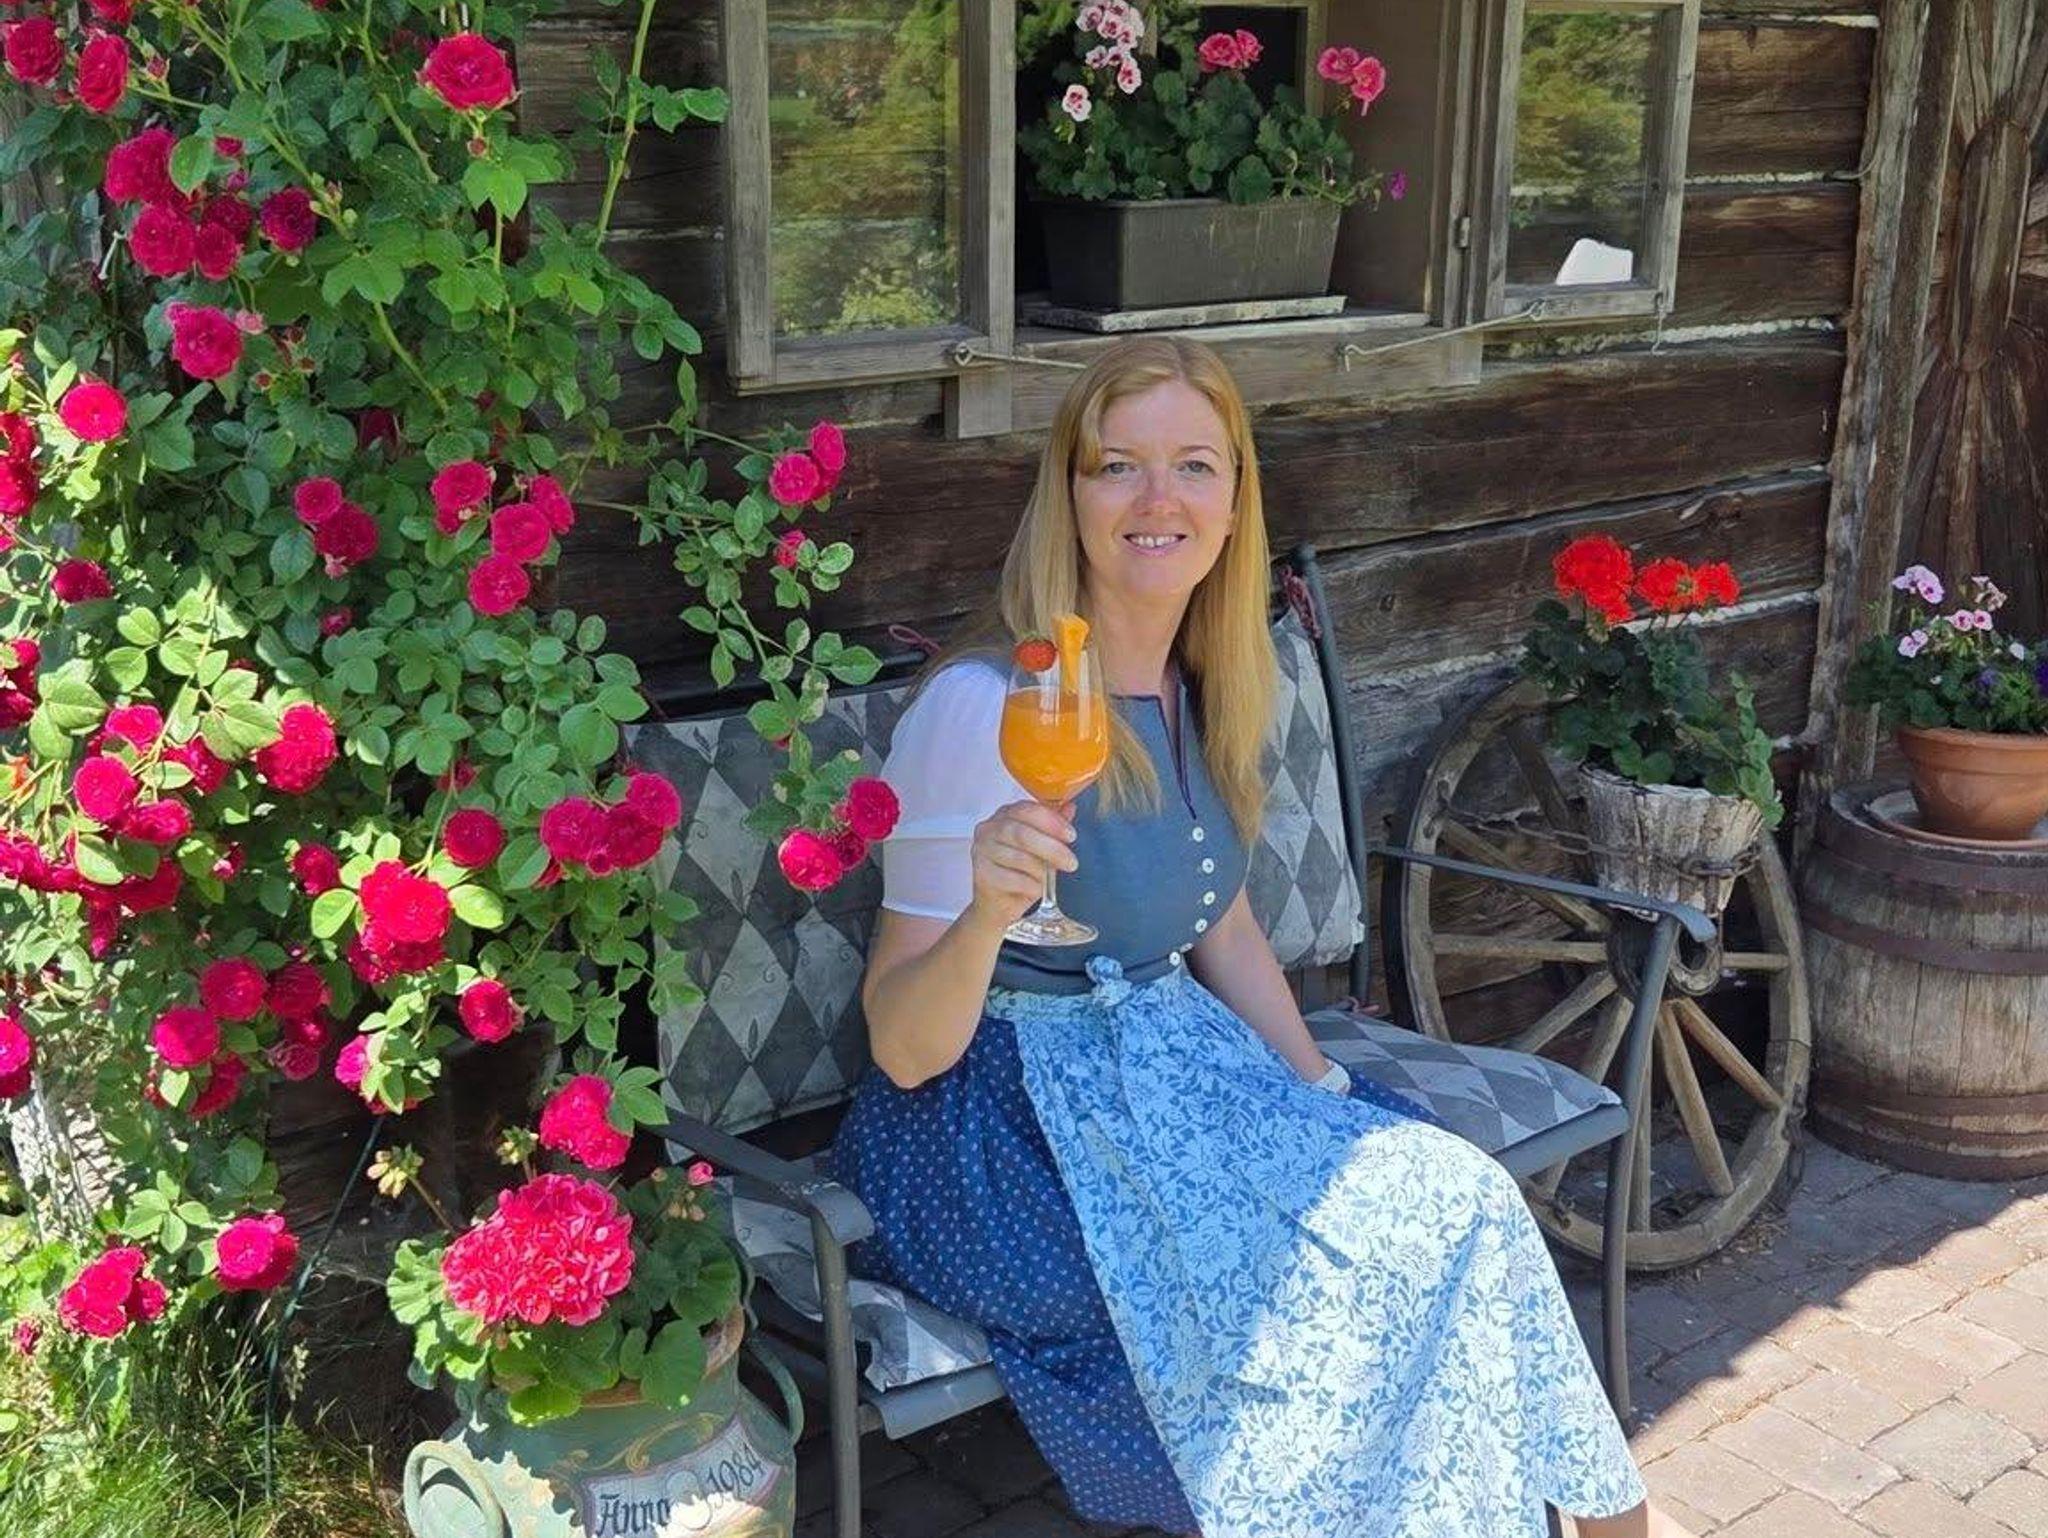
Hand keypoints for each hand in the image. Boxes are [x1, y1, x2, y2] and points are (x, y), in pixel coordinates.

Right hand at [965, 800, 1077, 927]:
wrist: (1001, 903)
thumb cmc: (1022, 871)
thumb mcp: (1043, 847)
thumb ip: (1053, 826)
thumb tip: (1070, 808)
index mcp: (1006, 814)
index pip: (1027, 810)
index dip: (1052, 822)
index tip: (1071, 836)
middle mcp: (989, 828)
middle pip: (1022, 833)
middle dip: (1052, 848)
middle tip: (1070, 862)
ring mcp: (981, 851)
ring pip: (1018, 857)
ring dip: (1041, 870)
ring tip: (1051, 879)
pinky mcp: (981, 874)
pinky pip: (1010, 878)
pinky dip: (1029, 885)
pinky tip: (1037, 889)